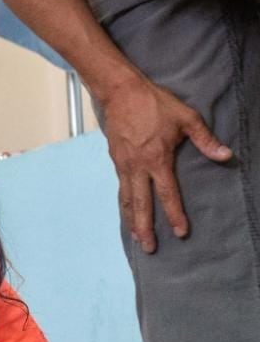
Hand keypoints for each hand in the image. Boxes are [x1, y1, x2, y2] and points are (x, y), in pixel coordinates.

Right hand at [100, 75, 230, 253]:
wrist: (120, 93)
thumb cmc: (155, 103)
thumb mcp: (186, 118)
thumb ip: (205, 139)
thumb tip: (225, 155)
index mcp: (156, 159)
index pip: (167, 194)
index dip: (174, 214)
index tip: (180, 232)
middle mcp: (137, 167)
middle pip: (141, 205)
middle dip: (145, 228)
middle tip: (149, 248)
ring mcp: (123, 165)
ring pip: (127, 200)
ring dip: (132, 221)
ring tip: (136, 237)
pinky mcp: (116, 161)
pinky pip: (121, 188)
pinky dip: (125, 204)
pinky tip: (128, 212)